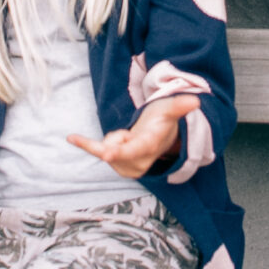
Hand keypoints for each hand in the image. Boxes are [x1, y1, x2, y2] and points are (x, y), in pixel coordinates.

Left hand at [67, 95, 197, 179]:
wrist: (160, 138)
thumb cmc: (161, 121)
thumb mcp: (169, 110)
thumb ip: (179, 106)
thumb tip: (195, 101)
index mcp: (150, 145)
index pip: (133, 150)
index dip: (119, 151)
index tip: (105, 153)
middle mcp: (138, 161)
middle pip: (112, 145)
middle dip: (117, 136)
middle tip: (131, 132)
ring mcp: (128, 167)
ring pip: (106, 148)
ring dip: (114, 139)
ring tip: (129, 137)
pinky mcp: (118, 167)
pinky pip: (96, 151)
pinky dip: (87, 144)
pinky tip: (73, 137)